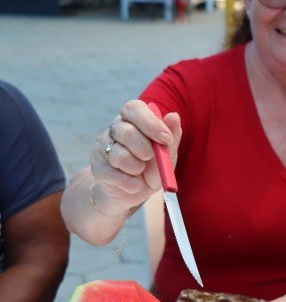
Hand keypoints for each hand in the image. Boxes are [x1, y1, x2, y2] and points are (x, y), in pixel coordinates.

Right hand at [90, 100, 181, 214]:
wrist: (135, 193)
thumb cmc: (153, 167)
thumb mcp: (168, 153)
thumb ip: (172, 136)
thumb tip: (174, 116)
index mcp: (133, 119)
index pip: (133, 108)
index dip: (150, 123)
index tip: (166, 139)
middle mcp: (114, 129)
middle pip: (125, 131)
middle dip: (144, 149)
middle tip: (150, 158)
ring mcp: (102, 147)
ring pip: (119, 155)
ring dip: (137, 169)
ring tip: (140, 172)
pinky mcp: (96, 167)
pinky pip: (113, 175)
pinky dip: (130, 183)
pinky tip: (133, 184)